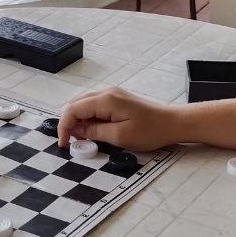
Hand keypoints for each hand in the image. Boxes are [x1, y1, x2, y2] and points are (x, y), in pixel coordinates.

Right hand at [57, 86, 181, 150]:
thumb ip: (94, 132)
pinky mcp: (117, 99)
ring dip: (78, 120)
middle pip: (75, 104)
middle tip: (72, 142)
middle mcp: (106, 92)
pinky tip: (93, 130)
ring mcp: (112, 94)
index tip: (64, 144)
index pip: (73, 109)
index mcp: (106, 100)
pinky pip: (94, 106)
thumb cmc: (150, 131)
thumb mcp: (119, 136)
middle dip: (69, 123)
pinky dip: (88, 117)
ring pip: (83, 104)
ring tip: (82, 138)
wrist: (172, 122)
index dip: (64, 126)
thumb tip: (77, 130)